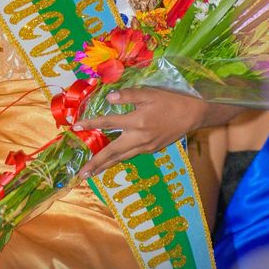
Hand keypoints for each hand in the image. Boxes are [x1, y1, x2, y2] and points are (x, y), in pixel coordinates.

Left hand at [75, 87, 206, 177]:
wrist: (193, 115)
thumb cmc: (171, 101)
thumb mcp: (149, 94)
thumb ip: (128, 96)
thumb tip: (109, 98)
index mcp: (137, 122)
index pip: (108, 123)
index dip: (91, 124)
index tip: (75, 127)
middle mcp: (139, 138)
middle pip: (112, 153)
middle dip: (95, 164)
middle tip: (81, 174)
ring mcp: (146, 146)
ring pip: (121, 158)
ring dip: (105, 166)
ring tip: (91, 174)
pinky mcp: (151, 149)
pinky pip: (131, 156)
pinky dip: (119, 160)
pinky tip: (112, 161)